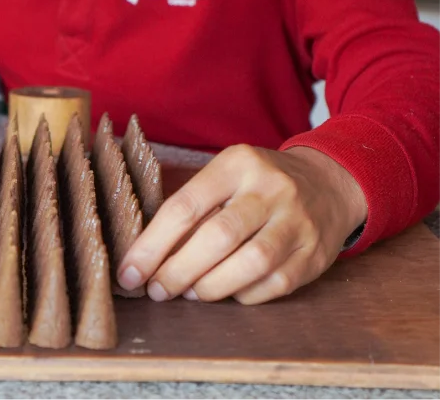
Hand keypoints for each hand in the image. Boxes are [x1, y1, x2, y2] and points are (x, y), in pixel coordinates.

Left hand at [117, 144, 367, 304]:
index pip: (186, 205)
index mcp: (238, 163)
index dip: (153, 244)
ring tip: (191, 293)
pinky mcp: (314, 255)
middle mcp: (270, 189)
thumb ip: (193, 206)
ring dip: (211, 287)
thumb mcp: (227, 175)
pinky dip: (243, 295)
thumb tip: (146, 256)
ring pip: (249, 264)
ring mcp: (296, 222)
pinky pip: (273, 285)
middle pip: (217, 237)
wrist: (328, 184)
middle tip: (157, 290)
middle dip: (178, 271)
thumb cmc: (258, 184)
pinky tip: (228, 292)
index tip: (130, 272)